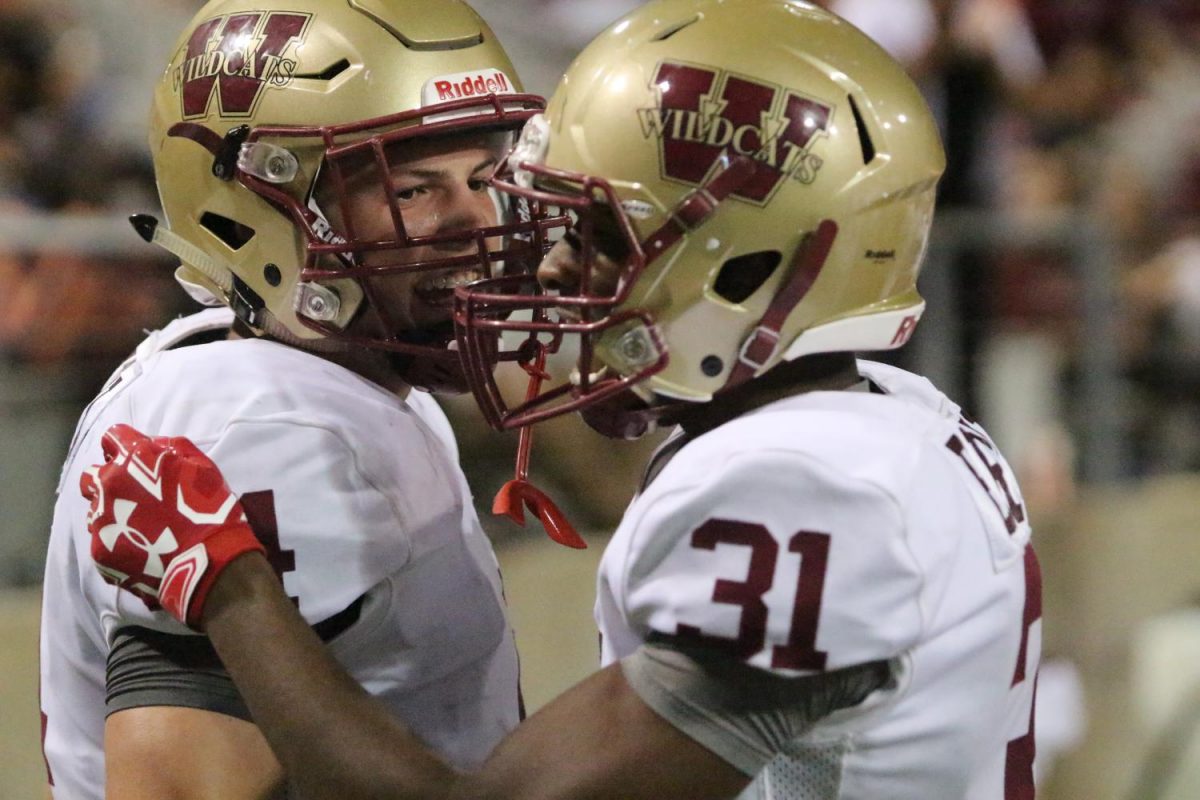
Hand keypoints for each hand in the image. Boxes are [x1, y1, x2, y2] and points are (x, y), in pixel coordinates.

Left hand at [81, 423, 265, 628]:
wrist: (207, 561)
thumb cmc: (209, 508)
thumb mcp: (202, 466)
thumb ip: (173, 447)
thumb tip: (155, 445)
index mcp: (133, 459)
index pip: (113, 437)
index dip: (126, 446)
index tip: (138, 459)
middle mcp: (108, 485)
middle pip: (92, 474)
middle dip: (109, 479)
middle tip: (134, 494)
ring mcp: (101, 520)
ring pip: (95, 509)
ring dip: (112, 512)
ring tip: (139, 527)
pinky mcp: (99, 551)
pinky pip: (101, 541)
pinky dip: (118, 542)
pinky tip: (141, 549)